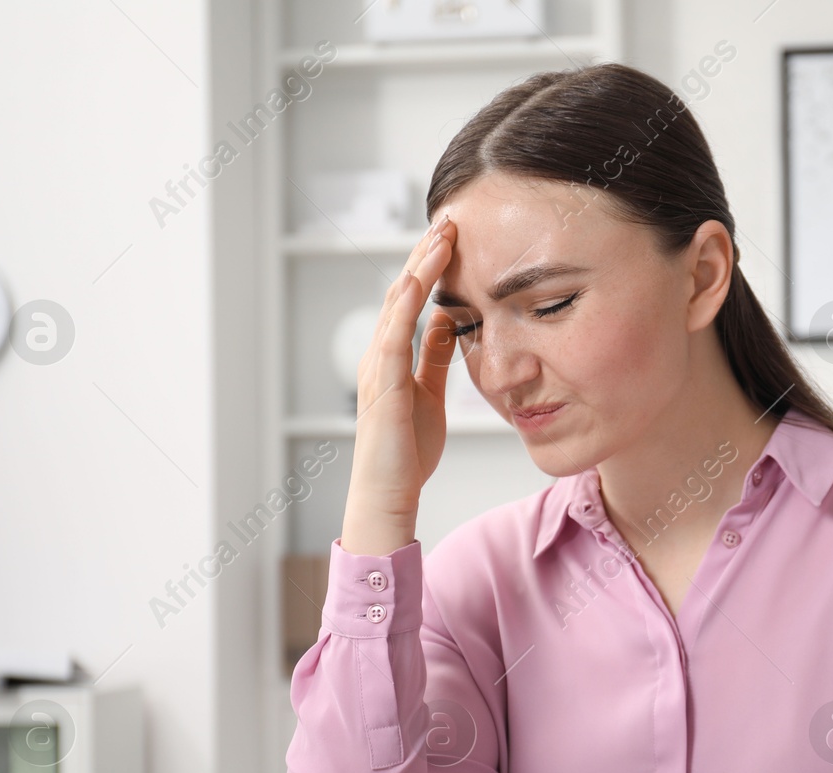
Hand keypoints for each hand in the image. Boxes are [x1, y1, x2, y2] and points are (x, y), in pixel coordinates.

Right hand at [340, 215, 459, 553]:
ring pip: (396, 305)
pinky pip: (392, 338)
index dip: (431, 266)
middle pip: (402, 291)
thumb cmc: (407, 452)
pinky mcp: (382, 386)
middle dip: (425, 255)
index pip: (412, 298)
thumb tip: (446, 322)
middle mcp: (379, 355)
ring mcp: (377, 368)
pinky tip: (417, 282)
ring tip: (440, 237)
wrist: (388, 493)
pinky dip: (404, 307)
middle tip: (450, 219)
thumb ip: (433, 357)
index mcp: (392, 356)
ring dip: (417, 269)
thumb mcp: (429, 393)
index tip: (455, 235)